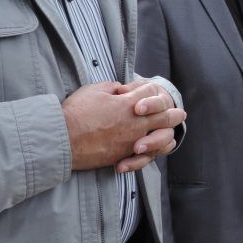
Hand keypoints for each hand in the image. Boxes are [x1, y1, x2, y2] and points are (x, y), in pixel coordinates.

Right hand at [63, 81, 185, 172]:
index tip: (148, 91)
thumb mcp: (93, 90)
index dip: (149, 90)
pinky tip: (161, 147)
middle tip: (180, 113)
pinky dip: (158, 149)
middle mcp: (135, 122)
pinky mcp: (125, 154)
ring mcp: (132, 140)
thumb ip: (111, 87)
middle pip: (164, 115)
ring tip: (174, 132)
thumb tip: (121, 89)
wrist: (63, 140)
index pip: (150, 92)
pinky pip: (149, 154)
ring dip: (169, 131)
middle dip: (173, 113)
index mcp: (128, 103)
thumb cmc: (75, 113)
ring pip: (161, 136)